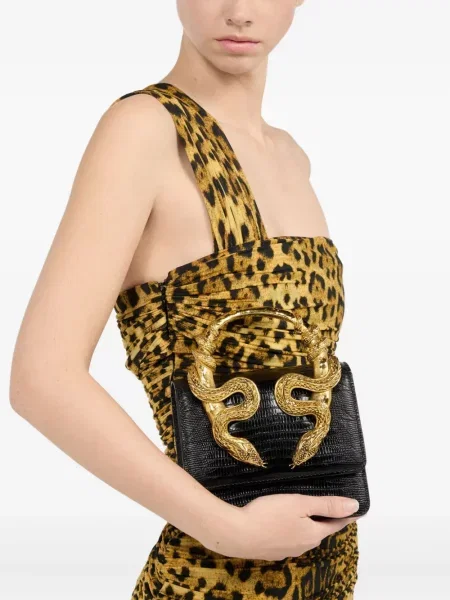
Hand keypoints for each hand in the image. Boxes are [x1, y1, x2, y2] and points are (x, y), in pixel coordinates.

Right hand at [201, 493, 359, 560]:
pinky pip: (289, 539)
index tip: (355, 510)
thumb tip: (355, 506)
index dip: (345, 515)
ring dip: (307, 525)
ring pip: (303, 536)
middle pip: (319, 531)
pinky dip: (292, 530)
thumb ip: (327, 505)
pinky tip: (283, 523)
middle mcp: (304, 546)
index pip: (335, 524)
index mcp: (314, 534)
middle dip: (325, 519)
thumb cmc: (270, 514)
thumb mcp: (300, 504)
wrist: (237, 533)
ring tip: (306, 512)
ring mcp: (287, 551)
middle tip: (329, 506)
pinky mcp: (272, 551)